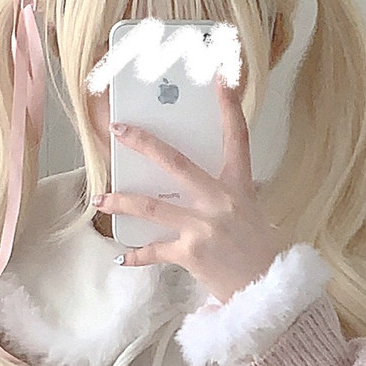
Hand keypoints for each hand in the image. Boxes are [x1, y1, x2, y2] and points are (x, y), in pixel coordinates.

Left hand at [96, 75, 288, 303]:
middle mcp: (221, 201)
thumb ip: (228, 191)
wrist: (265, 288)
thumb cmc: (256, 250)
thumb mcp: (250, 210)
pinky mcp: (190, 254)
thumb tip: (202, 181)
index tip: (220, 77)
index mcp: (239, 185)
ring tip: (100, 196)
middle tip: (119, 130)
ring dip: (121, 200)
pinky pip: (154, 251)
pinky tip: (121, 256)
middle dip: (144, 144)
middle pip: (176, 163)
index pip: (237, 137)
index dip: (229, 105)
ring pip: (152, 206)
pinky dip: (136, 255)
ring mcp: (204, 227)